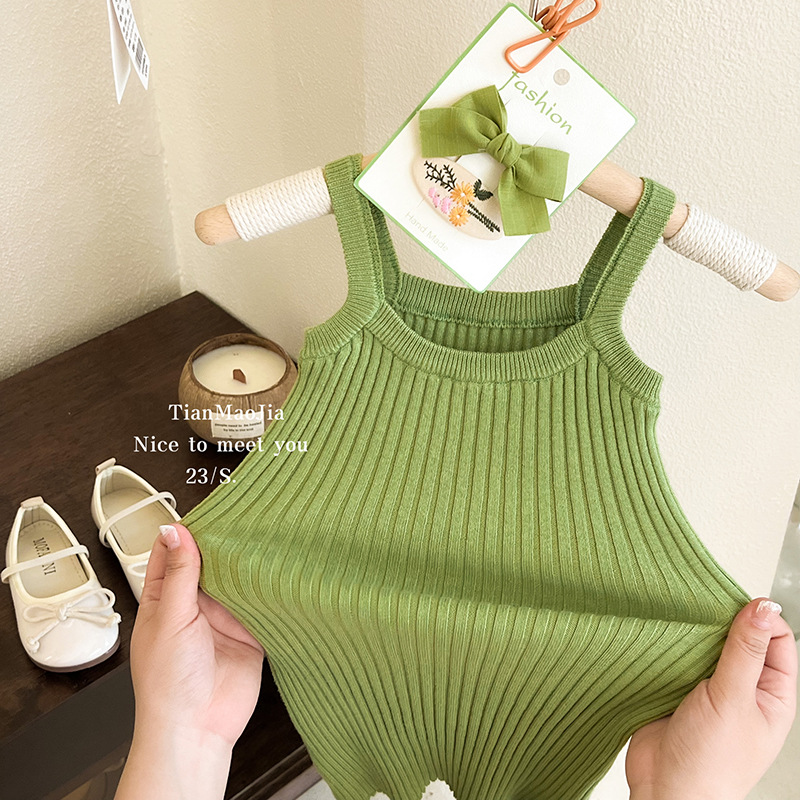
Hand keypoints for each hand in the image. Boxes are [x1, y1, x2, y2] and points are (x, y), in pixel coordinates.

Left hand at [114, 522, 264, 799]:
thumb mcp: (170, 619)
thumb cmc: (167, 685)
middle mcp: (195, 606)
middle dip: (224, 545)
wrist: (197, 729)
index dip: (186, 533)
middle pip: (210, 564)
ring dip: (248, 566)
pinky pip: (262, 604)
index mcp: (165, 600)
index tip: (206, 511)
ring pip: (238, 581)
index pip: (173, 555)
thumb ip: (180, 574)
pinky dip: (270, 591)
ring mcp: (224, 619)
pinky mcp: (250, 632)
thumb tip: (176, 532)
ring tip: (264, 540)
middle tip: (243, 519)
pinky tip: (278, 574)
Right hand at [626, 597, 796, 799]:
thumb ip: (745, 651)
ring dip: (695, 633)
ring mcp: (710, 690)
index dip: (761, 618)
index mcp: (772, 695)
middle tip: (704, 610)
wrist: (663, 790)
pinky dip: (670, 645)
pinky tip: (663, 641)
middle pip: (741, 637)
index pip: (778, 641)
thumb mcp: (732, 700)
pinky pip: (678, 656)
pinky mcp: (678, 688)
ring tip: (682, 626)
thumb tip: (763, 610)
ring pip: (707, 645)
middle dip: (724, 621)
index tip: (736, 603)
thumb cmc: (709, 764)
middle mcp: (743, 690)